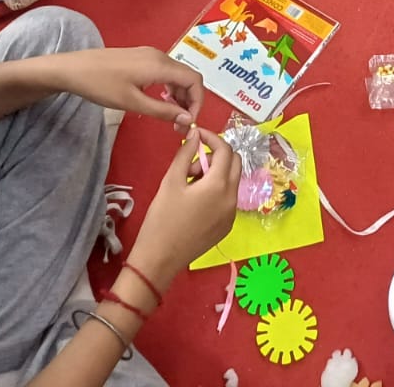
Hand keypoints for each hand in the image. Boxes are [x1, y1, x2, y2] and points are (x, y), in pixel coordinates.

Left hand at [48, 46, 205, 132]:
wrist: (73, 68)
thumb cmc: (101, 85)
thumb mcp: (132, 103)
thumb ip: (162, 110)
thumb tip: (188, 119)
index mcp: (160, 65)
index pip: (194, 80)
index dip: (198, 102)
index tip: (189, 122)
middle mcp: (160, 56)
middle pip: (188, 77)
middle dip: (189, 101)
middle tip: (179, 124)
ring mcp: (150, 55)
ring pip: (177, 74)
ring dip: (179, 95)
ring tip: (171, 116)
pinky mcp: (141, 57)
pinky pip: (165, 72)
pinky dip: (169, 87)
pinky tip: (159, 101)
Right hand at [131, 126, 242, 282]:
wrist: (159, 259)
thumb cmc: (162, 219)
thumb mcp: (171, 182)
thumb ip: (186, 154)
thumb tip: (196, 134)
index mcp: (219, 185)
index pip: (225, 150)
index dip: (211, 138)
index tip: (196, 135)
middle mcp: (232, 198)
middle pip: (234, 163)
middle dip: (215, 156)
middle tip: (190, 165)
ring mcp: (232, 214)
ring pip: (230, 181)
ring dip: (214, 174)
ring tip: (188, 185)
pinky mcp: (227, 226)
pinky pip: (227, 199)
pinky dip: (216, 191)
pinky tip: (194, 201)